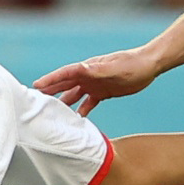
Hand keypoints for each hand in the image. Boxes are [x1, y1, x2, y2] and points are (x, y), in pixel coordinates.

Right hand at [34, 47, 159, 116]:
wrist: (149, 65)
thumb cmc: (133, 64)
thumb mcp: (115, 68)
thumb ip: (97, 70)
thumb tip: (80, 67)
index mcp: (88, 68)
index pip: (65, 74)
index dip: (50, 80)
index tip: (35, 86)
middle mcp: (88, 76)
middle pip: (64, 84)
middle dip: (50, 91)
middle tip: (34, 100)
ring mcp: (95, 84)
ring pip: (74, 94)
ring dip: (63, 102)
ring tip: (50, 114)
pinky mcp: (103, 92)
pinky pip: (88, 103)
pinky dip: (81, 110)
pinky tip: (76, 120)